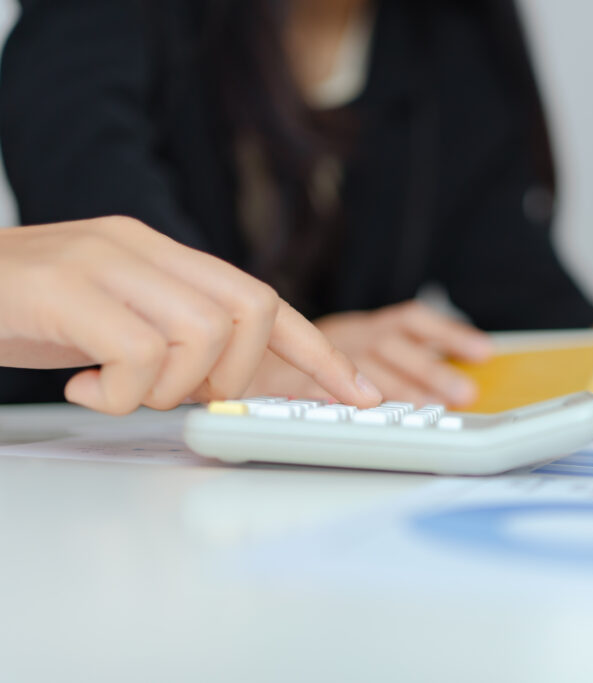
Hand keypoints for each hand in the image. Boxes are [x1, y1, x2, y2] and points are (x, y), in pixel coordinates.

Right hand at [0, 217, 381, 414]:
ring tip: (116, 390)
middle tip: (183, 395)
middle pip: (250, 311)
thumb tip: (233, 381)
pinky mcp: (64, 289)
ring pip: (200, 335)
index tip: (358, 392)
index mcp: (163, 254)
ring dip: (168, 388)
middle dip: (237, 375)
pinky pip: (137, 353)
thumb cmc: (25, 311)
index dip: (319, 350)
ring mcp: (104, 261)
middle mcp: (142, 247)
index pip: (264, 298)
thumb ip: (172, 334)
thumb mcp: (113, 319)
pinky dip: (119, 393)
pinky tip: (81, 388)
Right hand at [246, 301, 492, 406]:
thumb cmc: (295, 365)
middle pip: (391, 346)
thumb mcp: (348, 354)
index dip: (447, 334)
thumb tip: (455, 380)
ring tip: (428, 408)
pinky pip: (305, 385)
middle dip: (430, 370)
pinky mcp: (279, 379)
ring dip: (397, 386)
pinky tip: (356, 410)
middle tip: (461, 394)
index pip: (410, 322)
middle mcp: (342, 335)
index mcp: (361, 328)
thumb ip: (397, 363)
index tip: (483, 351)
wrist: (226, 354)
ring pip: (357, 363)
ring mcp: (310, 355)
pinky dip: (330, 393)